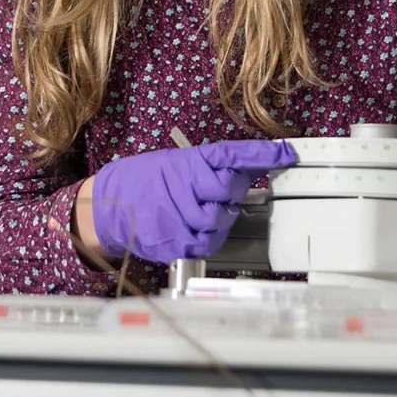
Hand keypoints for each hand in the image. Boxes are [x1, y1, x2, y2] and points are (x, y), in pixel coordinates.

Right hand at [91, 140, 296, 263]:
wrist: (108, 206)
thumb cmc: (143, 180)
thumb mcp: (176, 162)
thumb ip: (210, 166)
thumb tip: (249, 166)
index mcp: (190, 161)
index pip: (235, 154)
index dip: (264, 155)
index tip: (288, 154)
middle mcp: (189, 185)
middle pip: (231, 189)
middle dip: (234, 190)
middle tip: (224, 189)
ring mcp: (182, 215)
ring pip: (221, 219)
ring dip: (220, 216)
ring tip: (202, 208)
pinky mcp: (176, 241)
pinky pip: (208, 242)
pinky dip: (208, 236)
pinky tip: (195, 227)